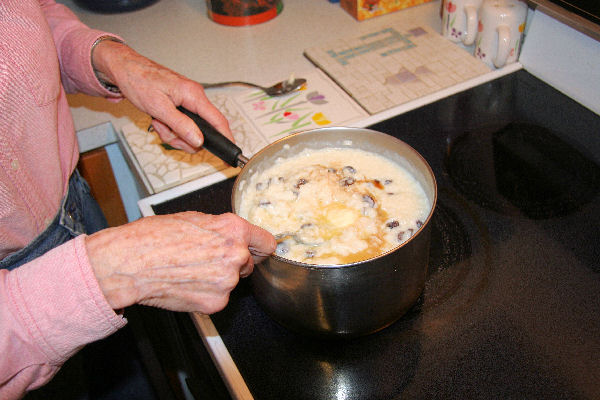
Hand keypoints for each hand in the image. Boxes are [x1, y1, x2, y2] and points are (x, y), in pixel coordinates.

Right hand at [85, 212, 275, 313]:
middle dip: (232, 262)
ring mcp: (227, 282)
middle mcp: (236, 256)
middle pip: (247, 264)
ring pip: (230, 282)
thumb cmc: (153, 237)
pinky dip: (205, 294)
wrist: (129, 263)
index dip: (259, 247)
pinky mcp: (215, 303)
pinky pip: (217, 298)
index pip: (266, 243)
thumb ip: (221, 229)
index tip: (257, 251)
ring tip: (188, 270)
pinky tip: (185, 284)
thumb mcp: (193, 219)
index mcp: (233, 230)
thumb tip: (232, 236)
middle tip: (204, 259)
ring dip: (217, 279)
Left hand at [92, 39, 232, 152]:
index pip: (218, 120)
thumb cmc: (138, 80)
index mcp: (193, 95)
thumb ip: (181, 125)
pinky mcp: (180, 106)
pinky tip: (158, 120)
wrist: (124, 69)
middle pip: (201, 131)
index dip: (226, 138)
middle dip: (183, 139)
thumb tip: (198, 140)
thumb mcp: (159, 107)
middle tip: (167, 133)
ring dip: (173, 133)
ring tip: (159, 123)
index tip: (229, 154)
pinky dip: (169, 128)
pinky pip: (181, 125)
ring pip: (189, 131)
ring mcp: (187, 102)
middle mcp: (194, 98)